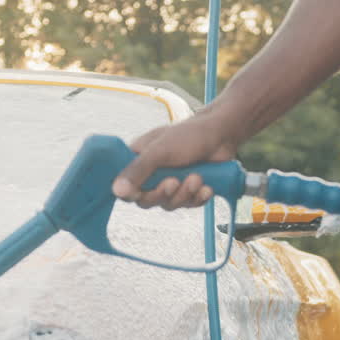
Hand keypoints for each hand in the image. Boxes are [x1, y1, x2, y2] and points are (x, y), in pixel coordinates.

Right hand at [112, 109, 240, 209]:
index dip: (131, 193)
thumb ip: (138, 170)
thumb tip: (117, 191)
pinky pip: (189, 205)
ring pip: (169, 204)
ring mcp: (171, 183)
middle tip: (174, 182)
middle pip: (147, 201)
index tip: (139, 193)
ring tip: (197, 178)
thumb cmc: (189, 135)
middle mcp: (152, 174)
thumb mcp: (160, 150)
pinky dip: (198, 198)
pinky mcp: (189, 190)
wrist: (222, 134)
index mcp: (138, 161)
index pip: (124, 186)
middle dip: (163, 194)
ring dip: (184, 194)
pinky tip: (207, 187)